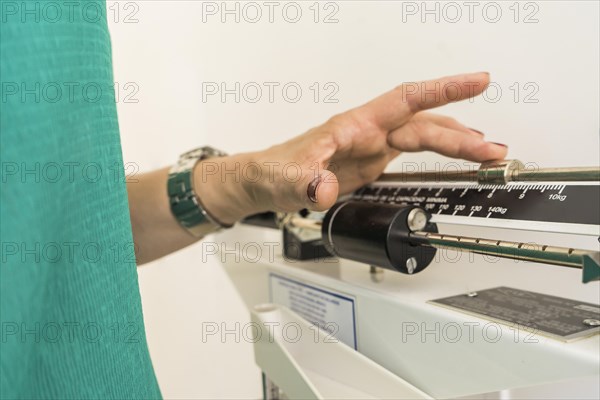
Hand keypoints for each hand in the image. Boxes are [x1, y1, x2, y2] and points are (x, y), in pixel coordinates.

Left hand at [198, 72, 507, 223]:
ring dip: (456, 143)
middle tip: (494, 150)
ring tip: (488, 153)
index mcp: (353, 126)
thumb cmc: (272, 172)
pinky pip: (413, 150)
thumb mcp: (284, 179)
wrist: (265, 182)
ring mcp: (371, 146)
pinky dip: (438, 150)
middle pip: (423, 124)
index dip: (442, 90)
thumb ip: (303, 182)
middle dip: (461, 135)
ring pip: (423, 136)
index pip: (405, 100)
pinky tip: (455, 154)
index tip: (476, 81)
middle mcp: (367, 132)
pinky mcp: (371, 160)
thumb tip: (323, 188)